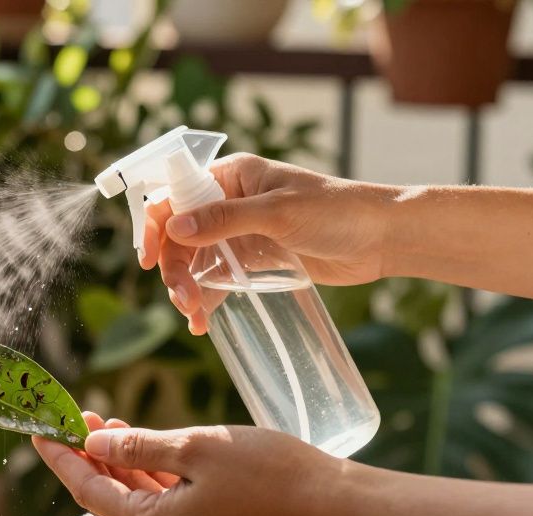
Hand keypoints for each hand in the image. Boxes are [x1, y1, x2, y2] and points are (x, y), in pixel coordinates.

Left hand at [33, 416, 347, 515]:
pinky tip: (142, 444)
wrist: (333, 505)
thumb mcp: (196, 448)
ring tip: (105, 422)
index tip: (41, 430)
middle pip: (108, 499)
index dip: (63, 459)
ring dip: (118, 463)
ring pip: (136, 500)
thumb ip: (140, 445)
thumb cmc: (269, 472)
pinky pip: (163, 503)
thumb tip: (95, 443)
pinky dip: (148, 474)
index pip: (90, 492)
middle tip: (74, 418)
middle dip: (88, 458)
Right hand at [140, 153, 396, 334]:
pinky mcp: (255, 258)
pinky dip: (207, 298)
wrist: (383, 239)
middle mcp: (230, 201)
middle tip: (184, 299)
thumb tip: (175, 228)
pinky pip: (218, 278)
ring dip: (187, 287)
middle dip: (175, 268)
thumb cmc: (337, 212)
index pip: (175, 196)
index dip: (155, 227)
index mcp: (231, 176)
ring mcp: (241, 231)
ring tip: (194, 316)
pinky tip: (203, 322)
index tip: (148, 261)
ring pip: (196, 260)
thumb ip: (225, 220)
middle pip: (180, 235)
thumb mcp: (278, 213)